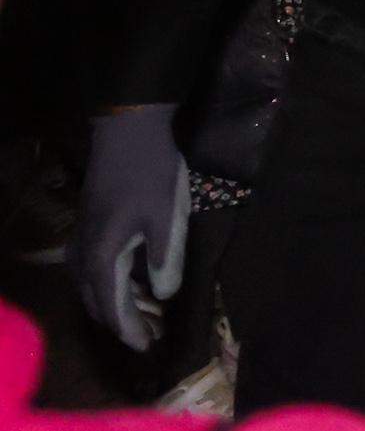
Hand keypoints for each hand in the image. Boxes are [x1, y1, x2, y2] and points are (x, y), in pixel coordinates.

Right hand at [72, 105, 186, 350]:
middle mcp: (82, 256)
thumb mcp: (167, 217)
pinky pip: (93, 271)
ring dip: (117, 304)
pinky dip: (111, 285)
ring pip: (93, 288)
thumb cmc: (151, 173)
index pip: (112, 308)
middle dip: (123, 323)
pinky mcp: (87, 229)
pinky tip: (133, 283)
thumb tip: (163, 296)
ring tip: (147, 315)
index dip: (130, 330)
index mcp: (100, 258)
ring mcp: (81, 241)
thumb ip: (165, 259)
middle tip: (151, 335)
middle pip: (98, 303)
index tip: (146, 347)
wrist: (127, 132)